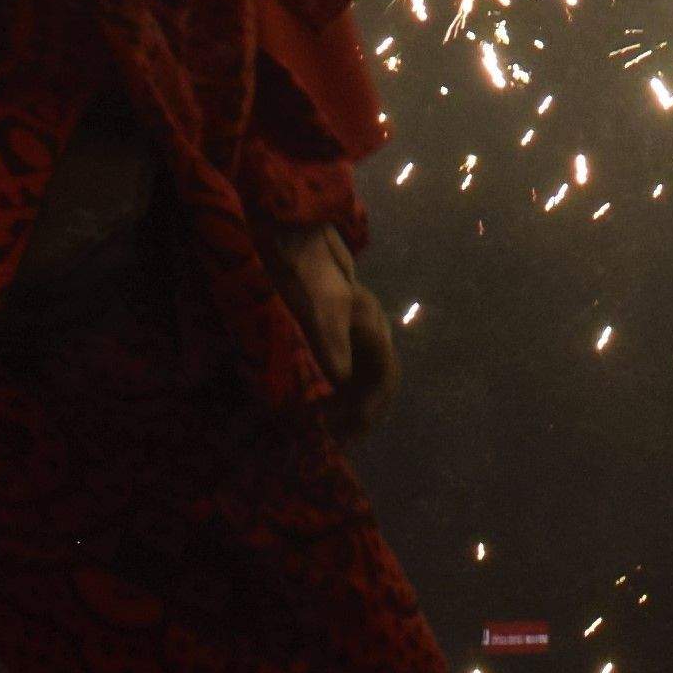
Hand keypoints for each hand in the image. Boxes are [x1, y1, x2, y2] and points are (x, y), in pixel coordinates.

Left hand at [266, 222, 399, 438]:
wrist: (288, 231)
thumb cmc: (302, 269)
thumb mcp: (316, 307)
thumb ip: (332, 344)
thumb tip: (341, 383)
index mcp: (370, 326)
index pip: (383, 377)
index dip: (370, 408)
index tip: (350, 433)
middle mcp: (369, 330)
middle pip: (377, 381)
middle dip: (362, 414)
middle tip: (338, 441)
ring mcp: (355, 329)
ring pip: (363, 377)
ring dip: (351, 406)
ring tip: (328, 432)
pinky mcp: (338, 329)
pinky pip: (347, 369)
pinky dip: (338, 392)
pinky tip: (319, 404)